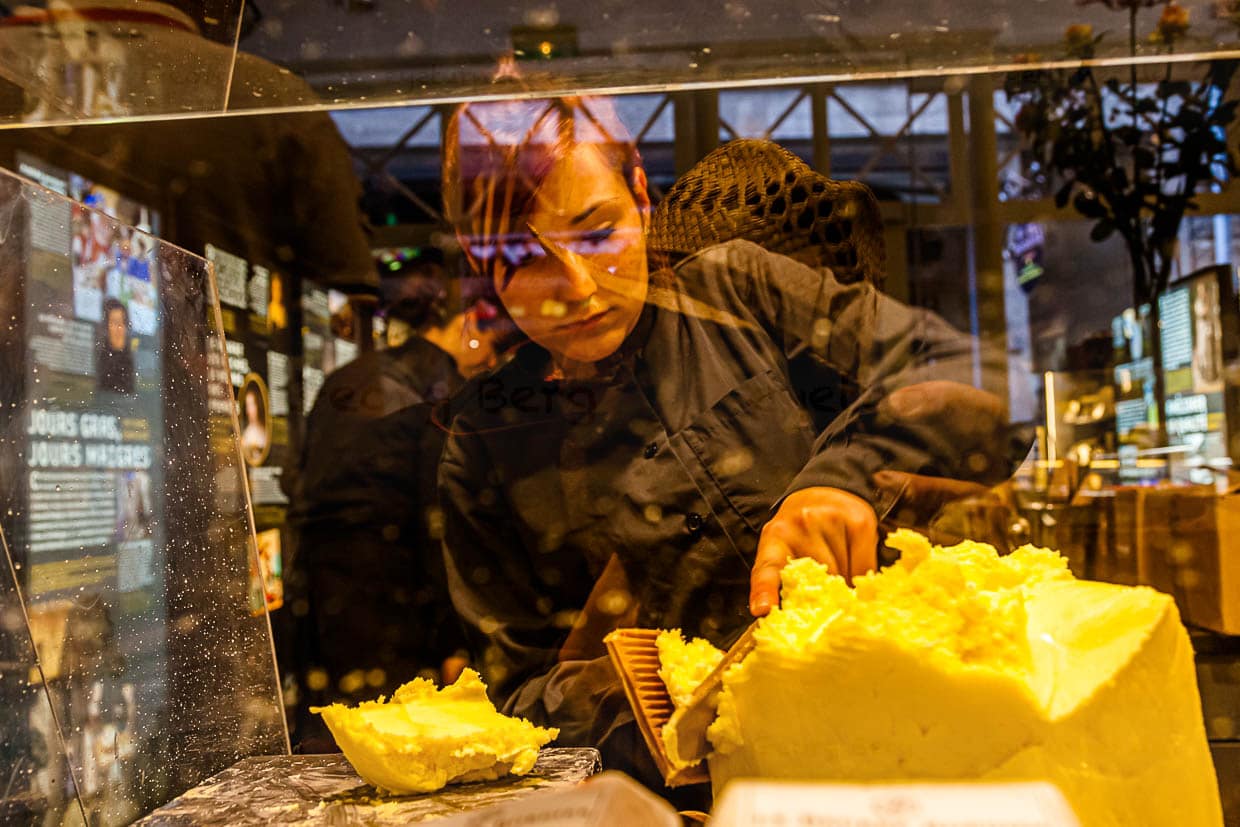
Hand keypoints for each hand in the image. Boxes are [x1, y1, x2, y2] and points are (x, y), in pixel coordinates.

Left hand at [750, 486, 877, 616]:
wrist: (824, 490)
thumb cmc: (799, 531)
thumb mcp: (782, 549)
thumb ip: (786, 582)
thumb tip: (806, 623)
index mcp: (775, 538)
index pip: (766, 568)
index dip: (764, 591)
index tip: (762, 610)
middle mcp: (801, 525)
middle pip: (819, 584)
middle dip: (824, 597)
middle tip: (826, 596)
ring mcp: (831, 520)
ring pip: (845, 577)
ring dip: (845, 583)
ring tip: (839, 568)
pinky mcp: (860, 521)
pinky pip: (866, 566)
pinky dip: (863, 573)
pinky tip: (855, 561)